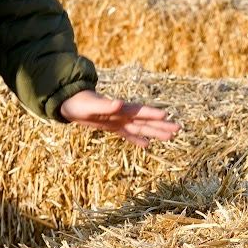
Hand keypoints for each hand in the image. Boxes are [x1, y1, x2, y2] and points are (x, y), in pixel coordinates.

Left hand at [58, 89, 180, 147]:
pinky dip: (138, 138)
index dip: (151, 114)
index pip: (139, 112)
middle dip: (161, 125)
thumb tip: (119, 103)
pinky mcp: (112, 127)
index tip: (166, 116)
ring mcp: (118, 121)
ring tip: (171, 136)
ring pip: (140, 128)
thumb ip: (105, 105)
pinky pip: (128, 134)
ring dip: (155, 132)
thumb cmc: (78, 103)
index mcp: (119, 109)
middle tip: (178, 129)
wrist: (69, 102)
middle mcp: (122, 115)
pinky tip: (147, 144)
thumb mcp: (89, 106)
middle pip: (145, 121)